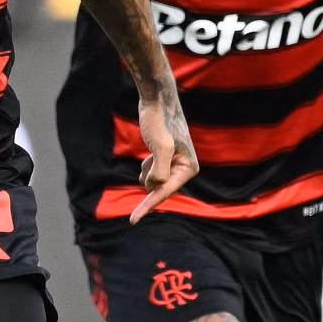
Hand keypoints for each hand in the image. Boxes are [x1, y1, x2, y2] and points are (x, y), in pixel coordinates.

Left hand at [126, 90, 198, 221]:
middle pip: (159, 189)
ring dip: (146, 172)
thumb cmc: (159, 121)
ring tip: (151, 152)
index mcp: (189, 168)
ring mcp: (176, 164)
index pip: (164, 192)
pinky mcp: (166, 159)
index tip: (132, 221)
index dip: (148, 206)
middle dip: (149, 179)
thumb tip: (156, 186)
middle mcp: (185, 168)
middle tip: (150, 158)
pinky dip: (146, 167)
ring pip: (153, 182)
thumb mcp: (160, 146)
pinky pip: (152, 173)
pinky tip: (150, 152)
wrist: (156, 100)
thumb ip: (160, 169)